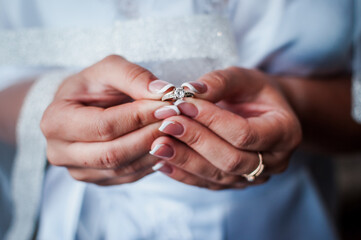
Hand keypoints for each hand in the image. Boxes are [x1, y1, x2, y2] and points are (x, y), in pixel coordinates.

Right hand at [41, 55, 178, 185]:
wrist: (80, 106)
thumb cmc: (92, 86)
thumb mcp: (109, 70)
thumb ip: (134, 76)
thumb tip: (163, 92)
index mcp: (56, 121)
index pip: (105, 125)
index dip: (139, 117)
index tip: (168, 105)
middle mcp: (60, 152)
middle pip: (113, 153)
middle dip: (150, 136)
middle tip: (177, 120)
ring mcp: (78, 171)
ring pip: (124, 169)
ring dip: (155, 150)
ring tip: (176, 131)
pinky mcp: (97, 179)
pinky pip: (129, 177)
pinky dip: (152, 162)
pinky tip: (167, 145)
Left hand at [149, 67, 301, 189]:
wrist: (264, 112)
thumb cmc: (255, 92)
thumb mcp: (244, 78)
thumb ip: (220, 82)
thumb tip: (189, 91)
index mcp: (285, 132)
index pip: (245, 133)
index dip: (212, 120)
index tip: (182, 104)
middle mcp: (274, 161)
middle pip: (231, 160)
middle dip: (196, 141)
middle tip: (167, 124)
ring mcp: (255, 176)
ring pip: (217, 176)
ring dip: (185, 160)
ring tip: (157, 144)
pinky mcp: (235, 183)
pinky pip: (208, 183)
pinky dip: (183, 174)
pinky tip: (161, 162)